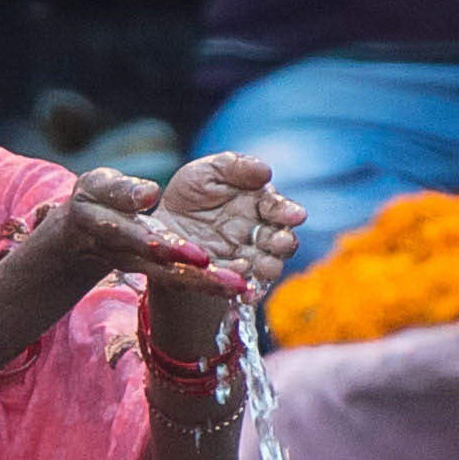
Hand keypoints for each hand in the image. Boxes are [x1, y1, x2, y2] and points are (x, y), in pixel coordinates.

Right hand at [48, 168, 250, 297]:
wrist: (84, 233)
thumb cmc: (94, 201)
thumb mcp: (98, 187)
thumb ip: (121, 190)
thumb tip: (148, 194)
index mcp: (113, 231)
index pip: (141, 240)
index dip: (168, 248)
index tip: (199, 254)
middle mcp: (132, 257)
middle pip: (168, 272)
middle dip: (201, 279)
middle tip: (236, 283)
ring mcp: (146, 269)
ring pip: (180, 282)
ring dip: (212, 287)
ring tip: (245, 287)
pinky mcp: (160, 272)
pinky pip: (186, 281)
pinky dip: (212, 285)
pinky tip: (242, 284)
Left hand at [157, 151, 305, 292]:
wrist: (162, 226)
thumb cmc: (191, 193)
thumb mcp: (207, 172)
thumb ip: (235, 167)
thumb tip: (265, 172)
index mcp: (258, 204)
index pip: (278, 208)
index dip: (288, 211)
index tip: (296, 215)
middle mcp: (256, 234)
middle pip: (278, 240)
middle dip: (283, 242)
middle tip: (282, 243)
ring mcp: (244, 258)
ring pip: (265, 266)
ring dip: (269, 268)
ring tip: (265, 268)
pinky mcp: (226, 278)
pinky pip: (240, 287)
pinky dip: (246, 291)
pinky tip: (245, 292)